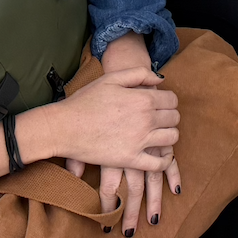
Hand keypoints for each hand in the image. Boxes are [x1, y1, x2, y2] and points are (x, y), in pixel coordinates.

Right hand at [48, 65, 181, 235]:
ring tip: (159, 134)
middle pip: (174, 118)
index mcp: (143, 98)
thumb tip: (160, 80)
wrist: (63, 126)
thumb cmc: (85, 100)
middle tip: (160, 119)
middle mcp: (145, 119)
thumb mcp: (111, 78)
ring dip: (169, 135)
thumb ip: (139, 74)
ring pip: (172, 138)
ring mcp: (139, 140)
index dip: (169, 101)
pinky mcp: (130, 159)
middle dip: (170, 116)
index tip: (161, 104)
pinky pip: (159, 164)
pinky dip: (164, 161)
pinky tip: (161, 157)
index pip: (172, 100)